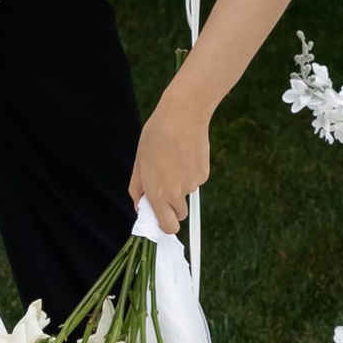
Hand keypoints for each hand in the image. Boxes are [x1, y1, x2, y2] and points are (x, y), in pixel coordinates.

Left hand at [131, 84, 210, 233]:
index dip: (165, 224)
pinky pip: (195, 180)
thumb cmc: (156, 136)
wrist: (182, 115)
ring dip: (181, 185)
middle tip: (166, 186)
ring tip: (173, 160)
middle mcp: (177, 193)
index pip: (168, 226)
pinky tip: (184, 154)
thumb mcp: (139, 162)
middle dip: (173, 207)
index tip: (160, 217)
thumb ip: (138, 189)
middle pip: (179, 215)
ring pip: (187, 194)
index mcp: (157, 193)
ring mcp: (193, 184)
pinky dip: (190, 173)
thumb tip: (141, 207)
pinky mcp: (204, 174)